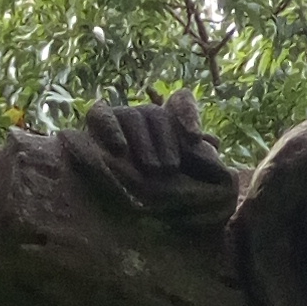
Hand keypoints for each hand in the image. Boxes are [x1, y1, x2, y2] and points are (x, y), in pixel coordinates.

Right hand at [74, 90, 234, 219]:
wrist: (105, 204)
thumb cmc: (149, 191)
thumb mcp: (176, 178)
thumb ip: (196, 158)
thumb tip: (213, 142)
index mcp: (164, 124)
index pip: (180, 101)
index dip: (187, 112)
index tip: (194, 137)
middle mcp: (142, 117)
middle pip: (157, 114)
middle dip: (166, 140)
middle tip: (171, 168)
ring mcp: (117, 117)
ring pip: (133, 115)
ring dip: (144, 141)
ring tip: (153, 169)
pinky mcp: (93, 123)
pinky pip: (100, 115)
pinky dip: (110, 129)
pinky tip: (119, 150)